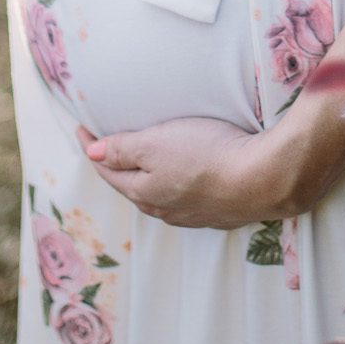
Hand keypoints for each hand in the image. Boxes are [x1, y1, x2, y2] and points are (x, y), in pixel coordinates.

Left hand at [76, 117, 288, 228]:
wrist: (263, 179)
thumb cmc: (207, 155)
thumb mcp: (157, 143)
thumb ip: (123, 149)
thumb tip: (92, 154)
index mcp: (143, 192)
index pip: (108, 170)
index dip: (92, 148)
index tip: (81, 128)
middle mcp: (164, 209)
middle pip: (131, 185)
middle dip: (116, 165)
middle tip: (107, 143)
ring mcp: (191, 214)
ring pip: (158, 194)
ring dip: (145, 177)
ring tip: (143, 159)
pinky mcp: (217, 211)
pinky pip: (184, 198)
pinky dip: (174, 184)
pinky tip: (183, 177)